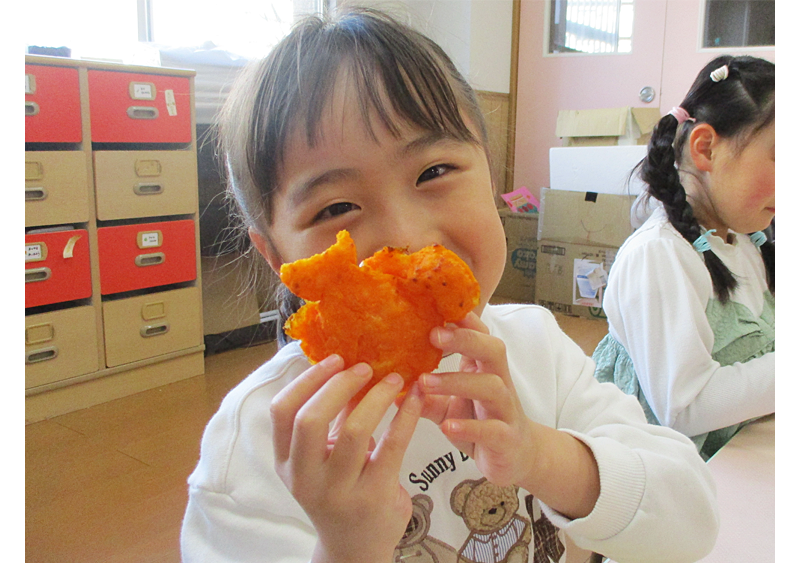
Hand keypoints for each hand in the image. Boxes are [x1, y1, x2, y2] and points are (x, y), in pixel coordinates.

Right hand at [270, 354, 422, 561]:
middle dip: (339, 384)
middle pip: (311, 419)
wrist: (356, 547)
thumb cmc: (340, 490)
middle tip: (365, 367)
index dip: (307, 380)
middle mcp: (306, 479)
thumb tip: (350, 365)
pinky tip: (415, 399)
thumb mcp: (325, 457)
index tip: (334, 359)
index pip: (282, 412)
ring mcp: (339, 491)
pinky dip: (405, 415)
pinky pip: (392, 445)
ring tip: (394, 379)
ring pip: (355, 431)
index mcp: (287, 463)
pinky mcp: (374, 497)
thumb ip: (334, 417)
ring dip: (377, 397)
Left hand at [419, 313, 599, 518]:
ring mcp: (505, 409)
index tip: (439, 305)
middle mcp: (498, 382)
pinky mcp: (507, 437)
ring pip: (491, 386)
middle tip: (432, 335)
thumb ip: (425, 396)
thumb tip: (389, 387)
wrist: (516, 456)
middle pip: (492, 349)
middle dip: (464, 339)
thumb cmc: (480, 421)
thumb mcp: (447, 407)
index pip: (480, 334)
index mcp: (484, 368)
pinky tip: (447, 426)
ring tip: (424, 383)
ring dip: (457, 382)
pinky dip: (469, 427)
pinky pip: (492, 429)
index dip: (464, 319)